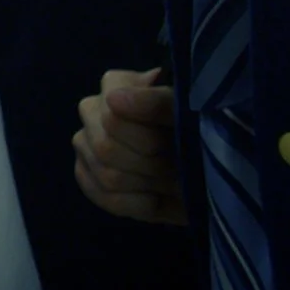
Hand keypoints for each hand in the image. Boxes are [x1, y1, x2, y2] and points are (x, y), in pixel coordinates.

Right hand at [73, 67, 186, 225]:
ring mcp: (84, 144)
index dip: (146, 139)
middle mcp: (92, 110)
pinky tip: (155, 198)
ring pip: (107, 176)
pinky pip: (104, 198)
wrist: (204, 162)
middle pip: (106, 149)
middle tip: (178, 166)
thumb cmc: (194, 129)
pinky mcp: (86, 175)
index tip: (175, 141)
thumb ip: (155, 101)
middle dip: (151, 165)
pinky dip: (136, 205)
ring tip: (173, 182)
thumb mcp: (186, 112)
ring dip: (149, 185)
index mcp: (115, 85)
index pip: (111, 119)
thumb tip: (114, 100)